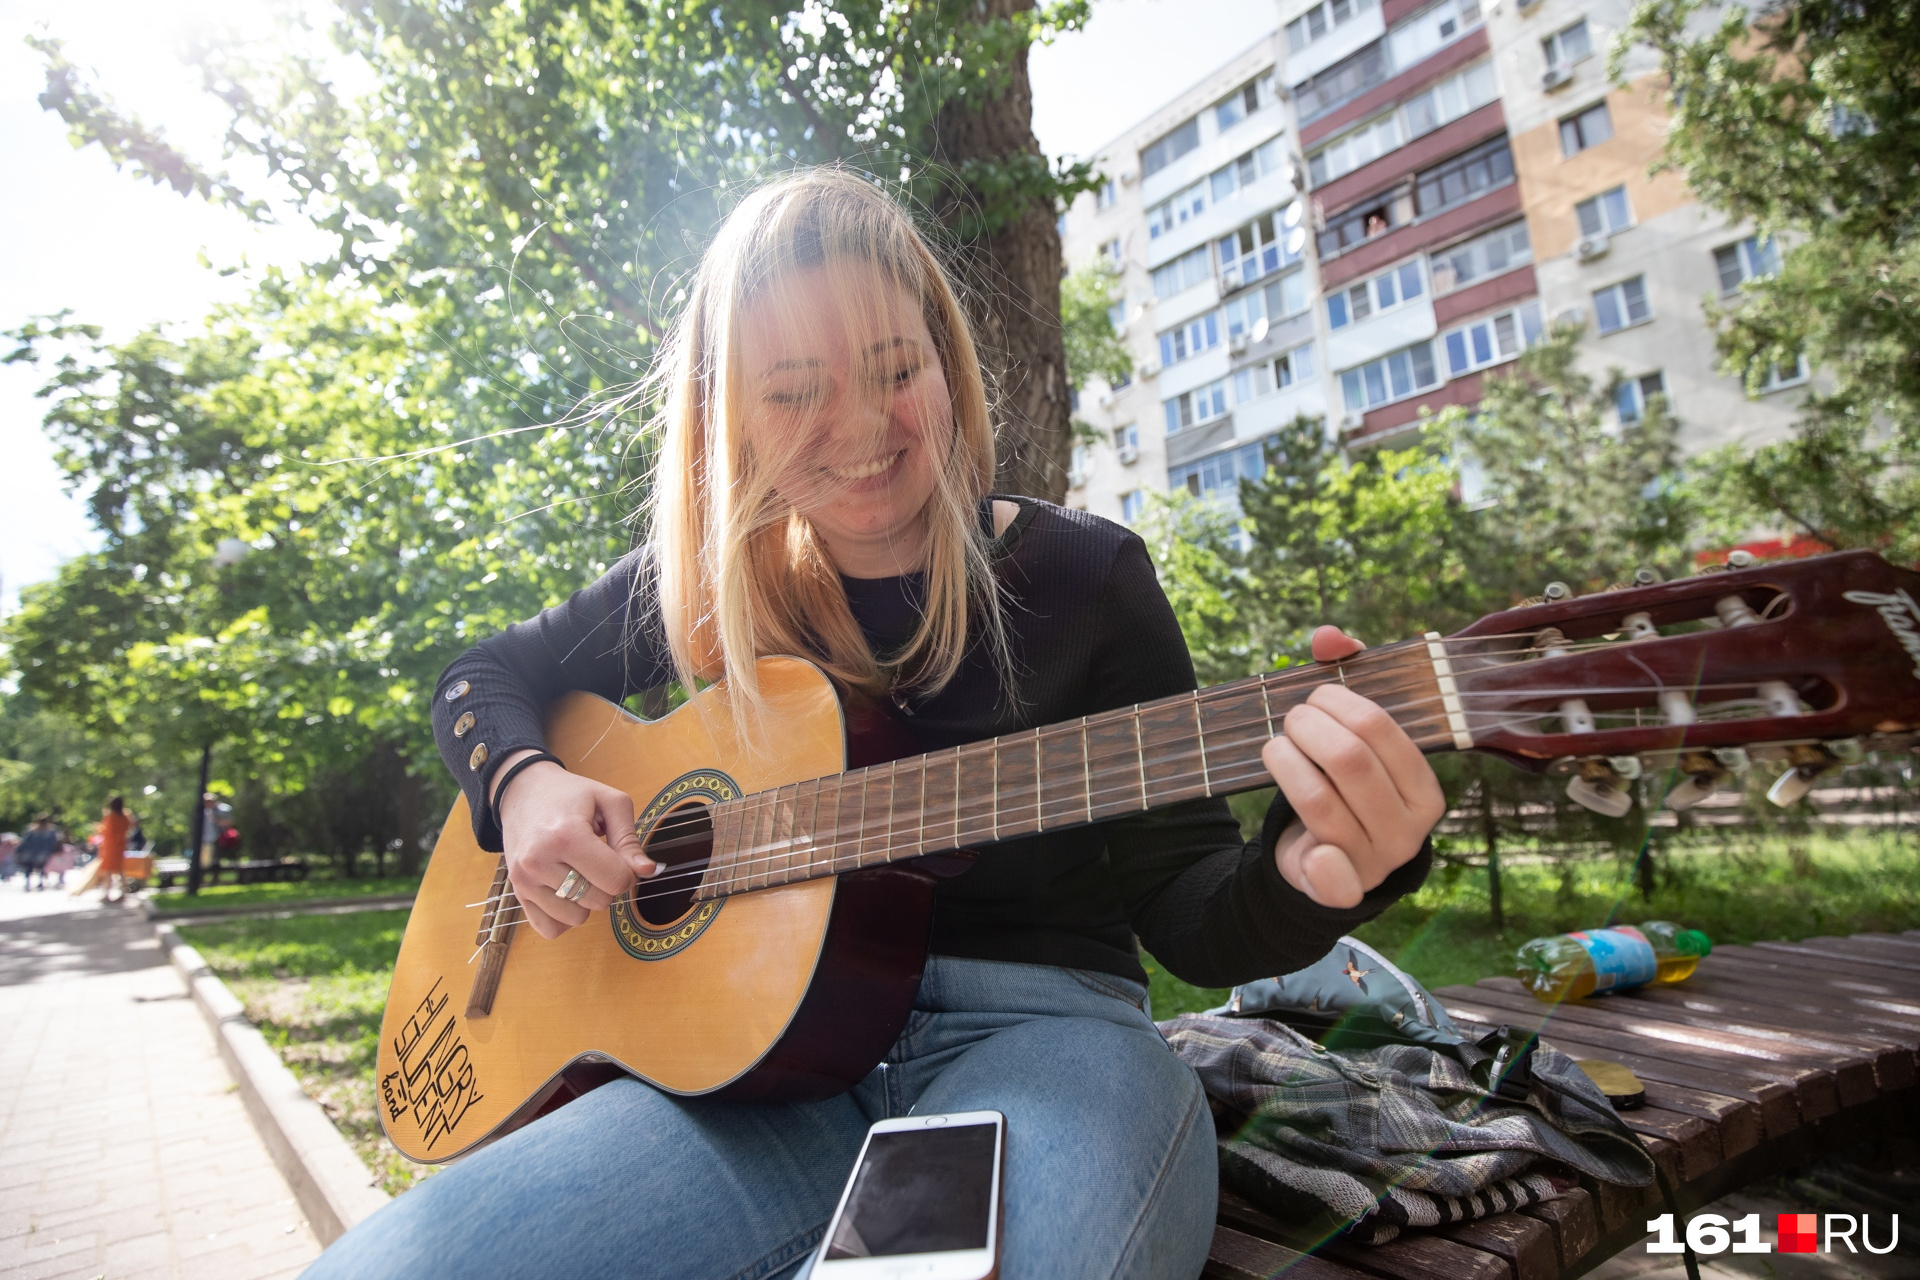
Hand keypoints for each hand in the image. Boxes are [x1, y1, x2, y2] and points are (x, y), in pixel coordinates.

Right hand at [493, 750, 658, 938]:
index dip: (627, 872)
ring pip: (576, 919)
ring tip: (577, 870)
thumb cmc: (570, 795)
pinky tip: (565, 891)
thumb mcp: (609, 802)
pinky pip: (551, 929)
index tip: (618, 856)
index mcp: (566, 835)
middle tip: (595, 859)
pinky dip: (564, 917)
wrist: (522, 792)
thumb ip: (630, 840)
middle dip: (606, 884)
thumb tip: (648, 871)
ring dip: (586, 901)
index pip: (615, 880)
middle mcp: (539, 861)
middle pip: (599, 901)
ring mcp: (524, 881)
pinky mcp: (517, 894)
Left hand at [1260, 626, 1445, 908]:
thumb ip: (1345, 681)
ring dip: (1284, 764)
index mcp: (1425, 790)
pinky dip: (1318, 860)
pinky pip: (1331, 875)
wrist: (1330, 863)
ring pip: (1319, 801)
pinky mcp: (1342, 890)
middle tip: (1289, 719)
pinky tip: (1310, 846)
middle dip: (1307, 729)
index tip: (1314, 698)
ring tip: (1273, 747)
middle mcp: (1408, 829)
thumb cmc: (1347, 789)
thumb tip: (1328, 637)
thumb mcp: (1354, 740)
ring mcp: (1375, 861)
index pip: (1380, 730)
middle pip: (1348, 761)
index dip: (1337, 702)